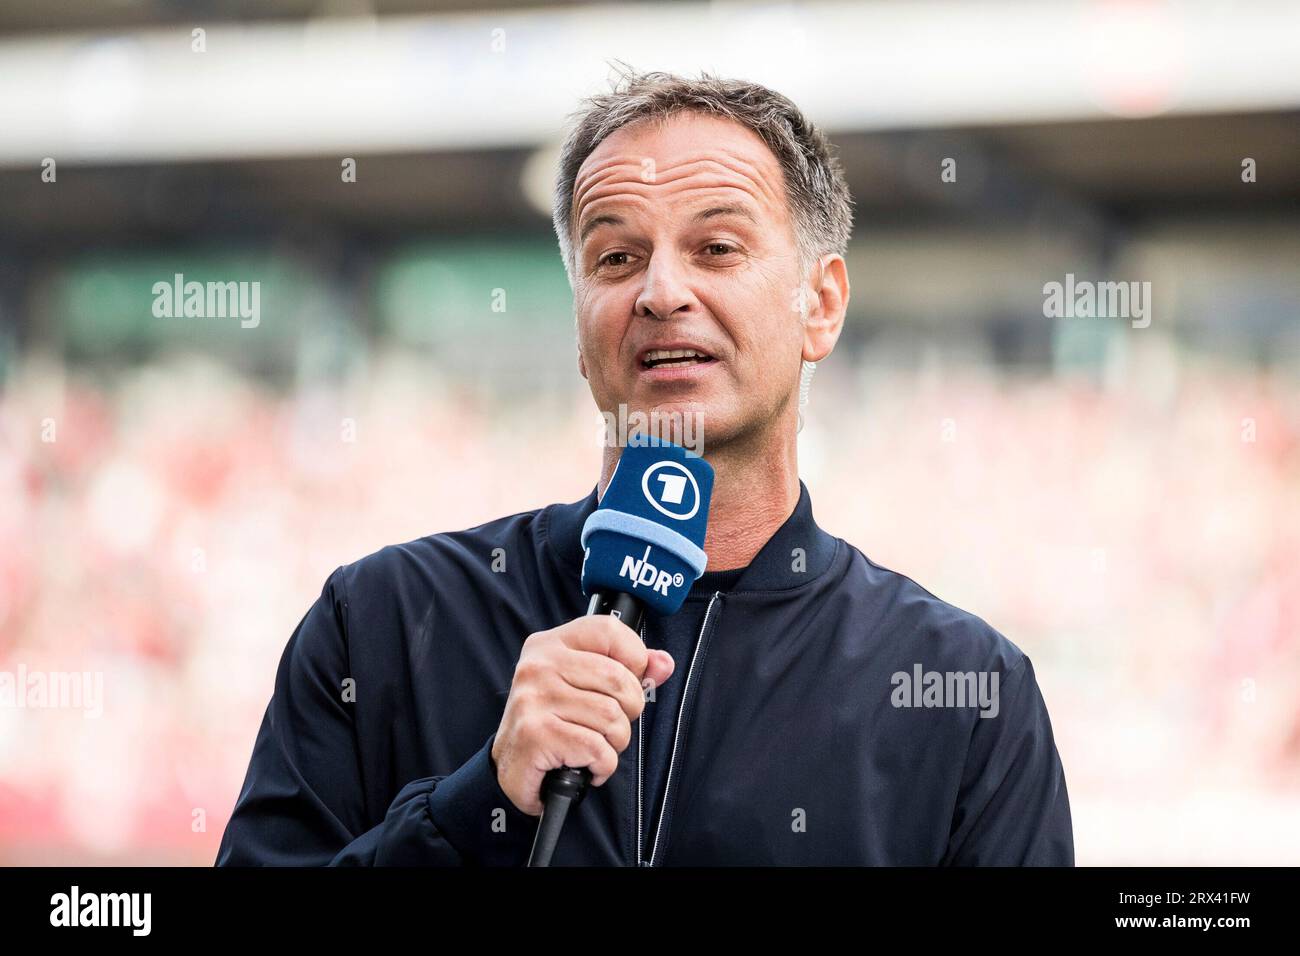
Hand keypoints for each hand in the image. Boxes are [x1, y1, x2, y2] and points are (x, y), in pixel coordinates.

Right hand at [491, 616, 674, 815]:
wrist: (511, 769)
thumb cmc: (553, 723)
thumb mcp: (587, 687)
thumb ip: (628, 671)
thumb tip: (664, 663)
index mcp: (550, 644)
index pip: (609, 630)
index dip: (634, 658)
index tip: (628, 683)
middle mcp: (538, 665)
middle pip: (618, 678)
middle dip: (629, 711)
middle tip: (610, 726)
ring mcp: (534, 698)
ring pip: (612, 717)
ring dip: (615, 743)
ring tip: (595, 747)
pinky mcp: (536, 734)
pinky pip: (598, 749)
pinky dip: (602, 765)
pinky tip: (585, 766)